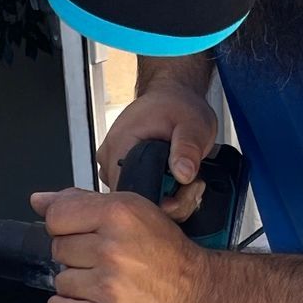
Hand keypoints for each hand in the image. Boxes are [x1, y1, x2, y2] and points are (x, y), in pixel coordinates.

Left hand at [28, 187, 214, 302]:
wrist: (196, 289)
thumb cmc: (167, 251)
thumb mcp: (132, 210)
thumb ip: (83, 202)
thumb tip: (39, 200)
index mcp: (118, 214)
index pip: (57, 217)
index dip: (62, 226)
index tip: (77, 233)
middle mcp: (112, 247)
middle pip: (58, 249)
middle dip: (73, 255)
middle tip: (98, 259)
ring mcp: (109, 283)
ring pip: (61, 280)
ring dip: (74, 283)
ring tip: (98, 281)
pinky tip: (82, 301)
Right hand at [96, 79, 217, 220]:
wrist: (172, 98)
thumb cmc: (177, 106)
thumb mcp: (192, 123)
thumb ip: (187, 147)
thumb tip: (183, 173)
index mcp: (120, 145)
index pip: (131, 196)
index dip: (160, 203)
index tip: (183, 192)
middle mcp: (110, 159)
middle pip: (134, 204)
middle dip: (169, 203)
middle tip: (191, 183)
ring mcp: (113, 168)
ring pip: (137, 204)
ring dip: (167, 200)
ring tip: (184, 179)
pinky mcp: (121, 173)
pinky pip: (139, 197)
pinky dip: (161, 196)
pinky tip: (175, 183)